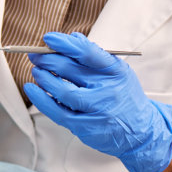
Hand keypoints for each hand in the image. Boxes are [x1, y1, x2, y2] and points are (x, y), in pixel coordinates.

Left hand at [23, 32, 171, 171]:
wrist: (140, 132)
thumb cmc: (123, 96)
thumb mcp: (118, 72)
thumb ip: (95, 56)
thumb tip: (72, 38)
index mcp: (115, 71)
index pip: (88, 53)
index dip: (65, 44)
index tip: (48, 38)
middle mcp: (107, 90)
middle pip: (71, 70)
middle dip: (48, 60)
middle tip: (35, 55)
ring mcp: (96, 110)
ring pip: (62, 91)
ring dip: (44, 78)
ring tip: (36, 70)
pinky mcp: (85, 126)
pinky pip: (58, 112)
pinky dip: (41, 100)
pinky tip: (32, 89)